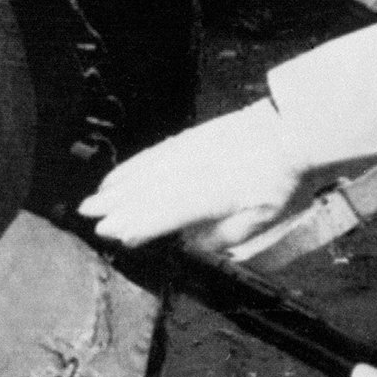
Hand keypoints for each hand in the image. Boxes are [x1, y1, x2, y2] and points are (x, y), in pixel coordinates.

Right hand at [79, 100, 299, 247]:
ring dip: (119, 184)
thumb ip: (223, 236)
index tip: (108, 232)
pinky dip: (135, 163)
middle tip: (86, 216)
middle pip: (145, 189)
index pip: (161, 212)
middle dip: (114, 204)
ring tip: (96, 197)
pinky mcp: (191, 137)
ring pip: (146, 170)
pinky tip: (125, 171)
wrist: (290, 131)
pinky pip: (155, 152)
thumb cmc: (280, 180)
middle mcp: (189, 170)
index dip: (133, 224)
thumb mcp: (260, 220)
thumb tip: (190, 244)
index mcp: (206, 195)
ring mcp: (188, 150)